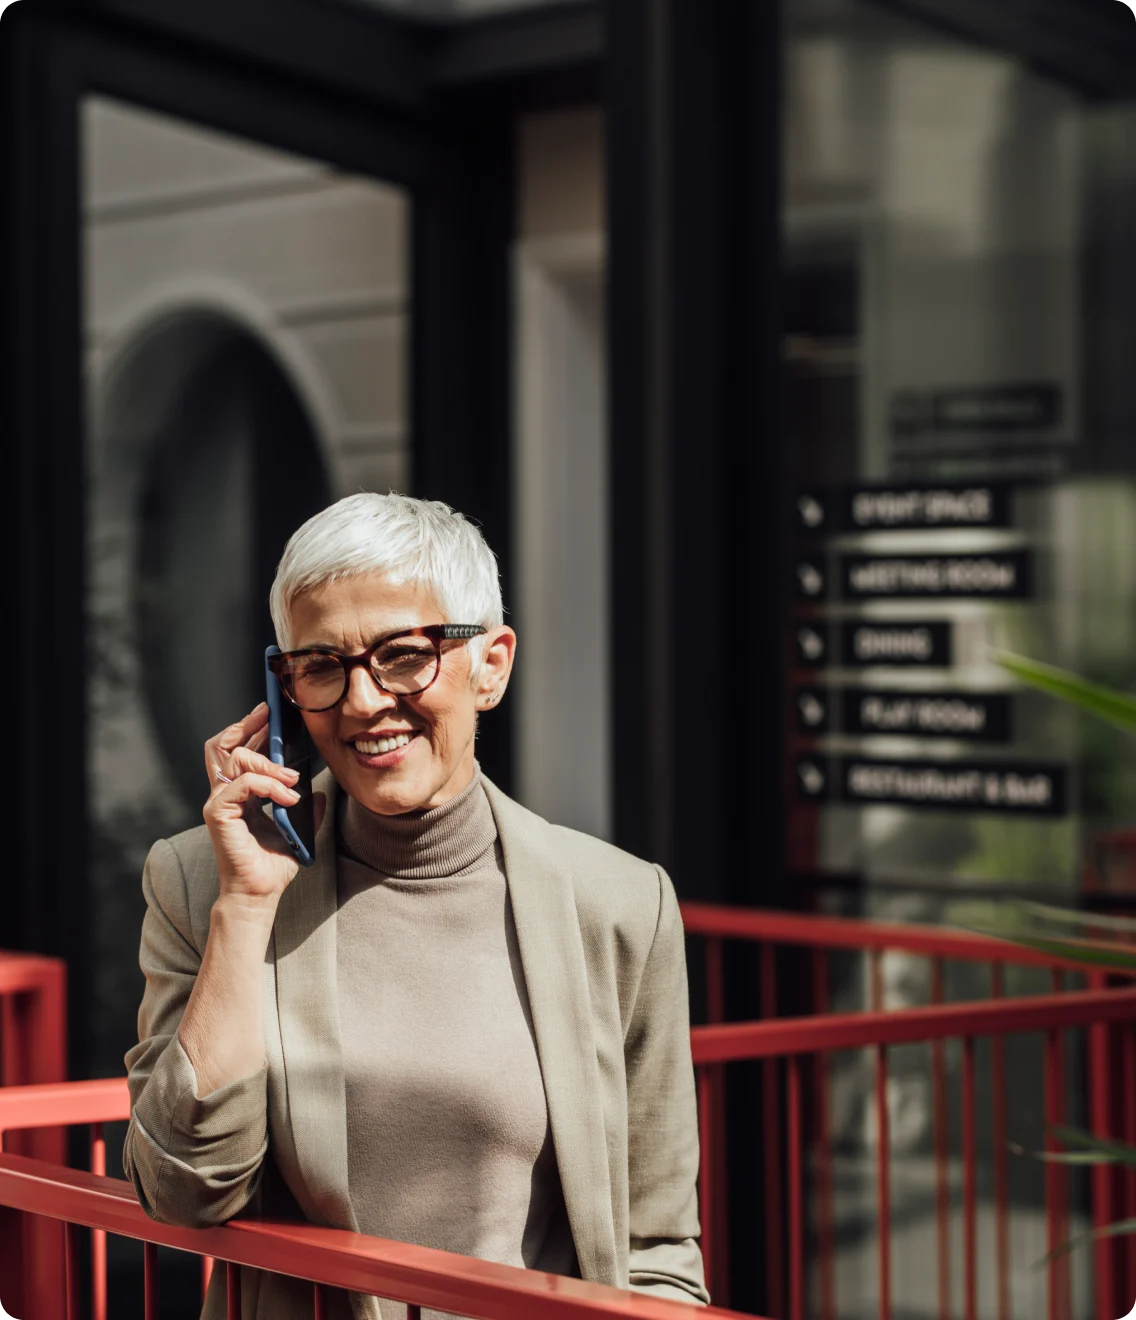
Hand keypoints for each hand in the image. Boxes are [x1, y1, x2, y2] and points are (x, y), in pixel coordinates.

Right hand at [202, 704, 326, 910]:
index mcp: (240, 794)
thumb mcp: (297, 829)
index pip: (237, 750)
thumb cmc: (272, 865)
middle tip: (270, 715)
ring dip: (268, 761)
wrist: (260, 893)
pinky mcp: (218, 813)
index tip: (272, 715)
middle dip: (247, 725)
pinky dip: (269, 784)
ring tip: (292, 776)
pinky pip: (243, 784)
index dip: (251, 729)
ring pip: (233, 757)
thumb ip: (305, 808)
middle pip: (222, 745)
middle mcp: (224, 794)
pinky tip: (289, 796)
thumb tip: (317, 790)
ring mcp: (219, 802)